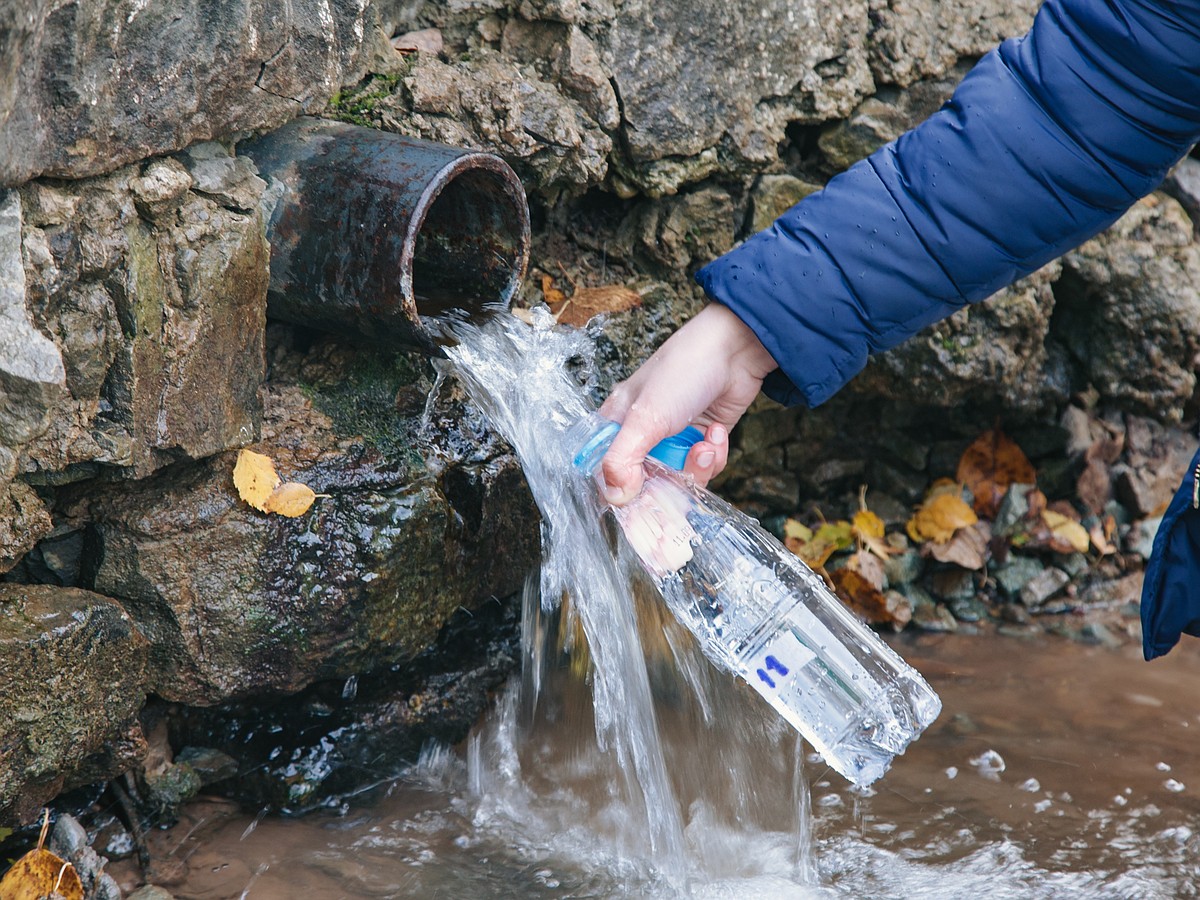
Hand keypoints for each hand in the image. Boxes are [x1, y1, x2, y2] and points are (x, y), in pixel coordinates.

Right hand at [598, 302, 776, 504]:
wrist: (736, 349)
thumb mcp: (646, 418)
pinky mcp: (701, 439)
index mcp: (616, 424)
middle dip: (669, 484)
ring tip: (705, 445)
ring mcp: (673, 438)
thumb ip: (623, 459)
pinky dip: (714, 455)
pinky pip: (704, 467)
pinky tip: (717, 433)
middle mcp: (642, 435)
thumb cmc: (683, 371)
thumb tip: (615, 498)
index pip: (607, 473)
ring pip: (679, 479)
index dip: (622, 494)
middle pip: (645, 484)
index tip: (639, 506)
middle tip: (680, 480)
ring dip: (697, 467)